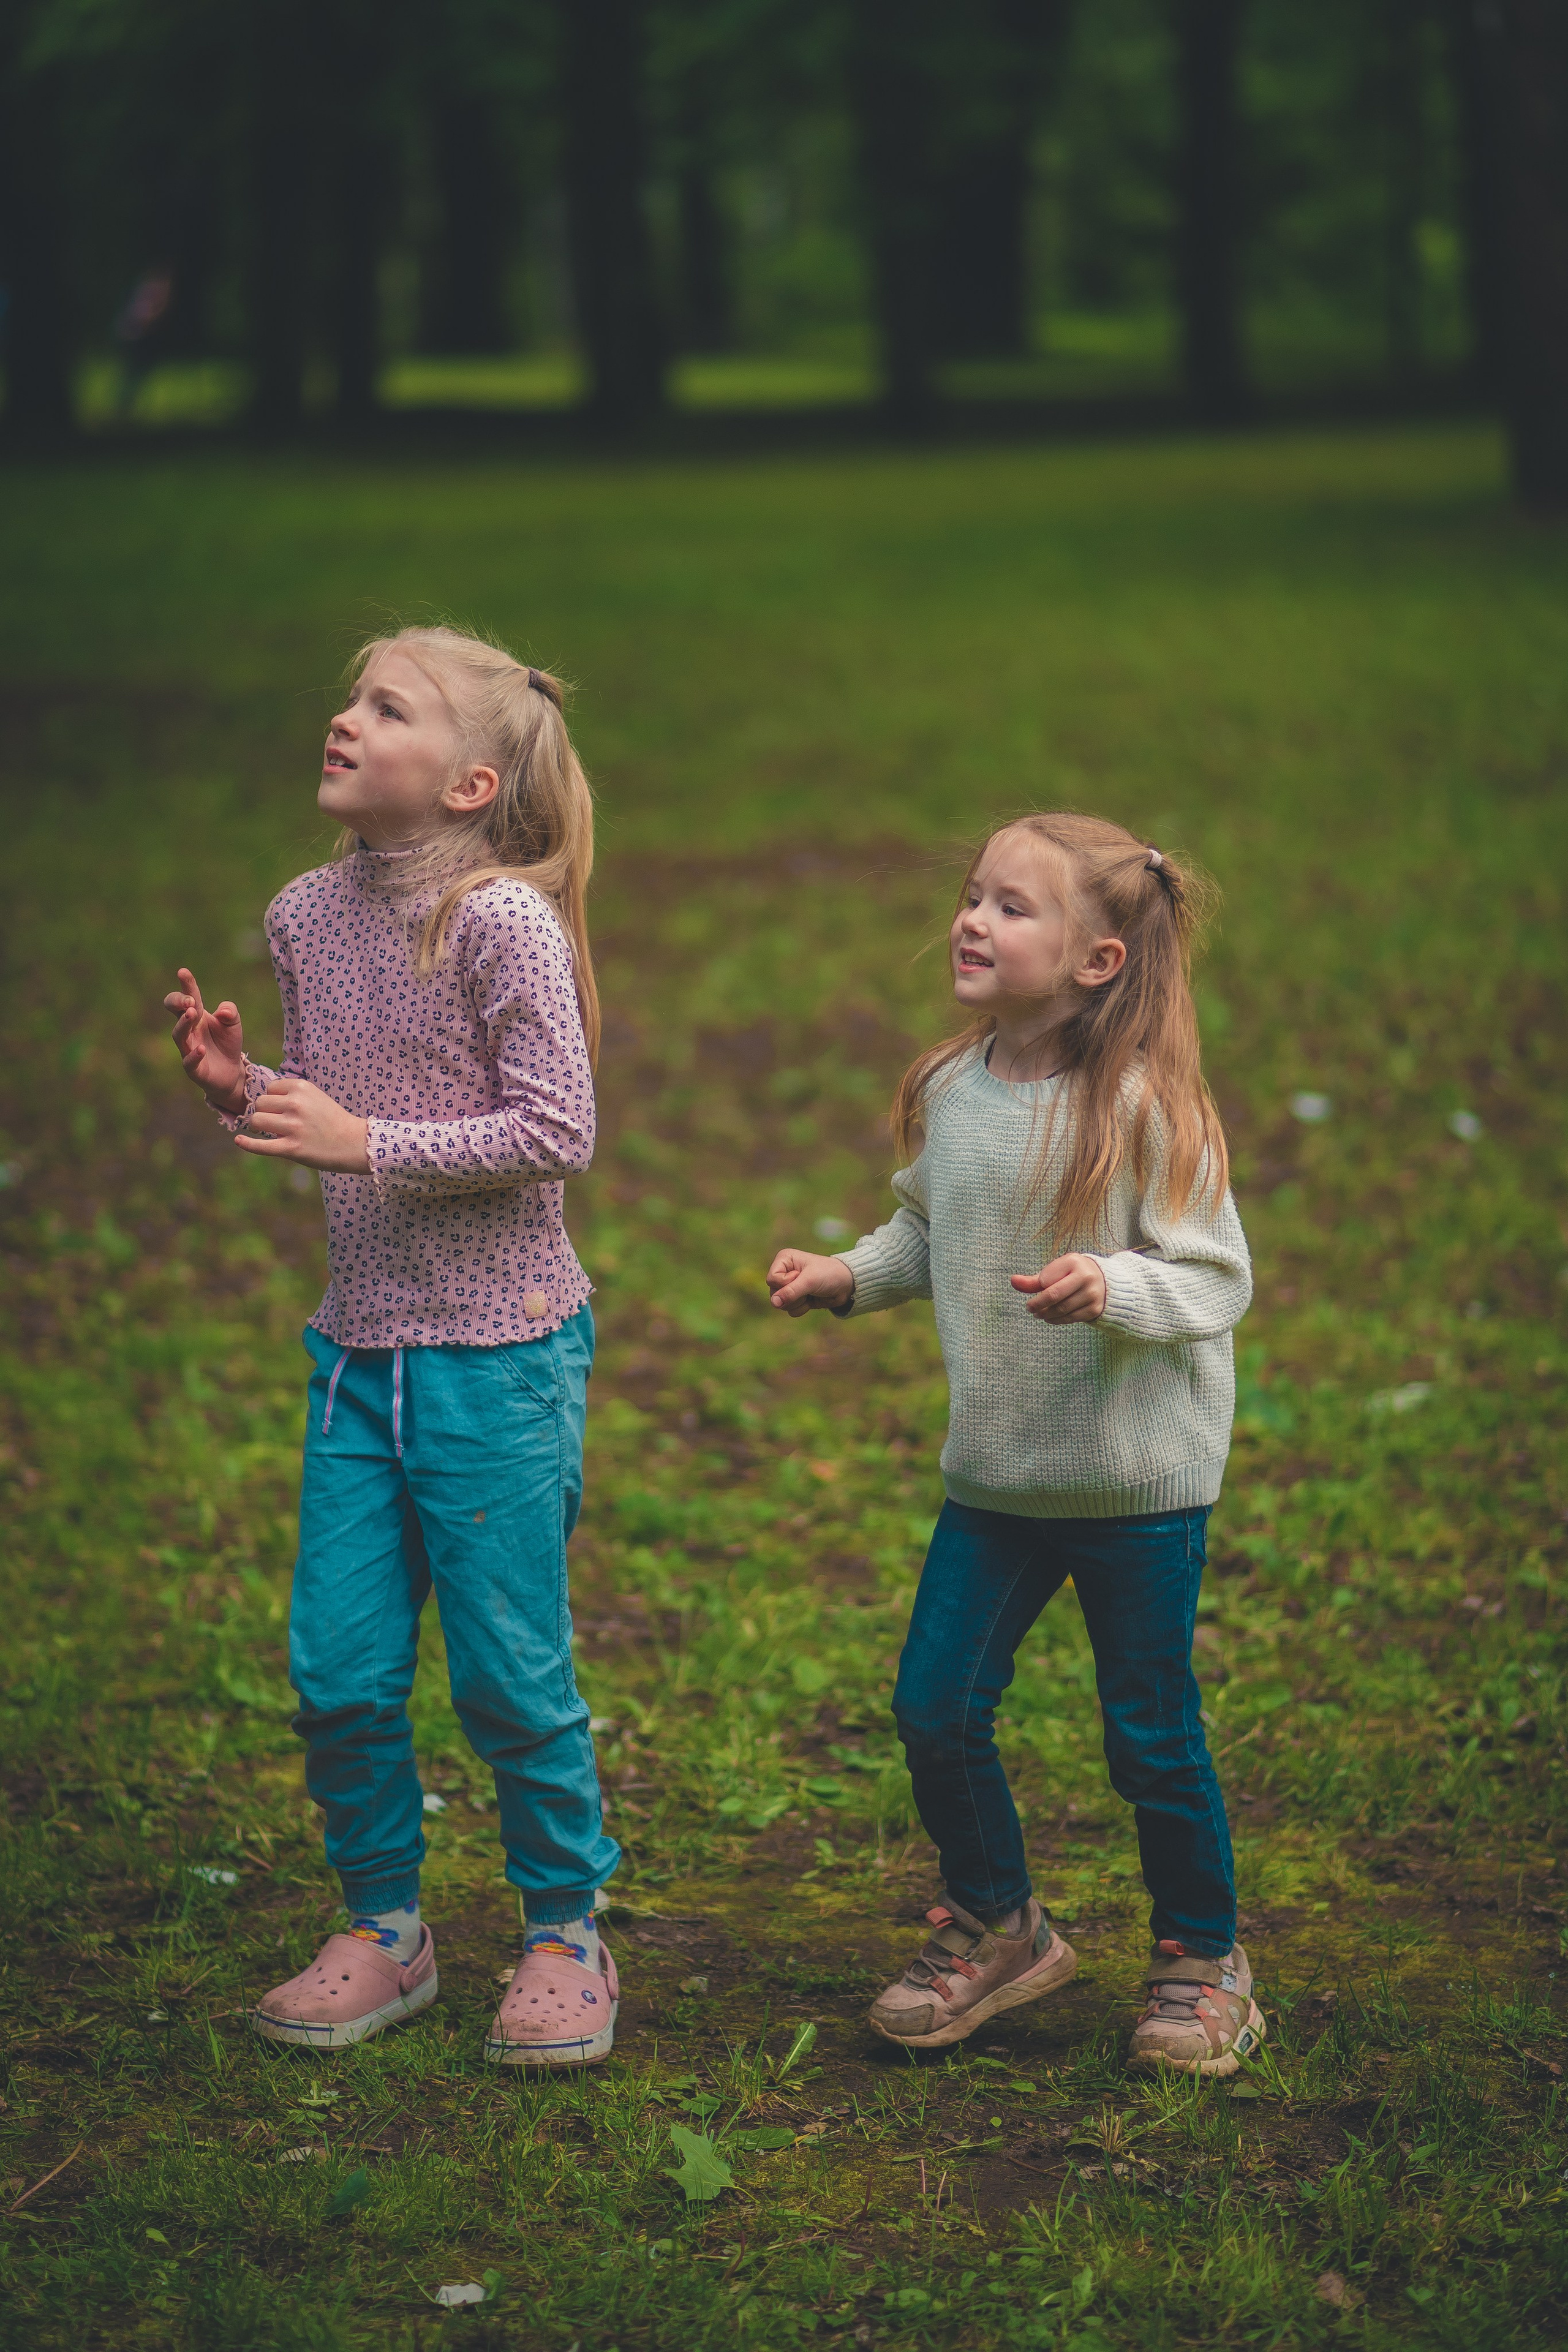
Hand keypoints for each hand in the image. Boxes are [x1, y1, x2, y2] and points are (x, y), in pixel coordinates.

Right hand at [164, 966, 246, 1112]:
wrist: (231, 1072)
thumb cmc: (227, 1043)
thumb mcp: (234, 1023)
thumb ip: (231, 1012)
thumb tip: (223, 1011)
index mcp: (196, 1015)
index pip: (187, 997)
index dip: (185, 985)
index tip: (183, 972)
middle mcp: (188, 1030)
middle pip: (175, 1012)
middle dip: (178, 1003)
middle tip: (189, 1000)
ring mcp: (188, 1049)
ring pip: (178, 1035)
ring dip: (183, 1024)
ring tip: (191, 1014)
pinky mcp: (194, 1069)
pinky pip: (189, 1062)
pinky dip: (193, 1055)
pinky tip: (200, 1048)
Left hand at [232, 1077, 370, 1172]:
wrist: (354, 1143)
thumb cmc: (332, 1120)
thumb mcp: (315, 1096)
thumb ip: (291, 1094)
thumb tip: (261, 1099)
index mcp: (302, 1087)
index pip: (269, 1089)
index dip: (273, 1100)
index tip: (283, 1109)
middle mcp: (296, 1104)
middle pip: (260, 1104)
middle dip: (266, 1113)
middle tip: (279, 1123)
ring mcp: (293, 1127)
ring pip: (257, 1121)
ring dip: (261, 1127)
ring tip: (273, 1132)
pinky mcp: (291, 1148)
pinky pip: (260, 1146)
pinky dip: (247, 1144)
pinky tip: (239, 1141)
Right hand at [766, 1247, 854, 1317]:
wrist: (847, 1284)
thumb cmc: (828, 1274)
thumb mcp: (809, 1281)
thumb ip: (790, 1292)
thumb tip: (773, 1303)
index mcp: (784, 1260)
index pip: (771, 1279)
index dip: (785, 1283)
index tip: (801, 1276)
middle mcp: (785, 1272)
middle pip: (774, 1293)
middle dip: (792, 1295)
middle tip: (808, 1287)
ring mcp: (790, 1286)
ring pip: (781, 1304)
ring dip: (797, 1302)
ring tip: (810, 1293)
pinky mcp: (797, 1298)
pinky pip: (790, 1310)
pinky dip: (801, 1308)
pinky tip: (811, 1300)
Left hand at [1012, 1252, 1106, 1322]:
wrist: (1103, 1281)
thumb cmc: (1071, 1274)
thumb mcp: (1055, 1271)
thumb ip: (1033, 1279)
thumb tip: (1013, 1281)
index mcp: (1074, 1262)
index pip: (1046, 1280)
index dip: (1037, 1287)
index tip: (1036, 1288)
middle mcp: (1086, 1277)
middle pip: (1054, 1296)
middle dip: (1037, 1304)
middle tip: (1029, 1308)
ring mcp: (1092, 1294)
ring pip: (1061, 1310)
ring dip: (1045, 1314)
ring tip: (1038, 1314)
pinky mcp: (1094, 1309)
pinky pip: (1070, 1318)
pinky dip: (1055, 1320)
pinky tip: (1049, 1318)